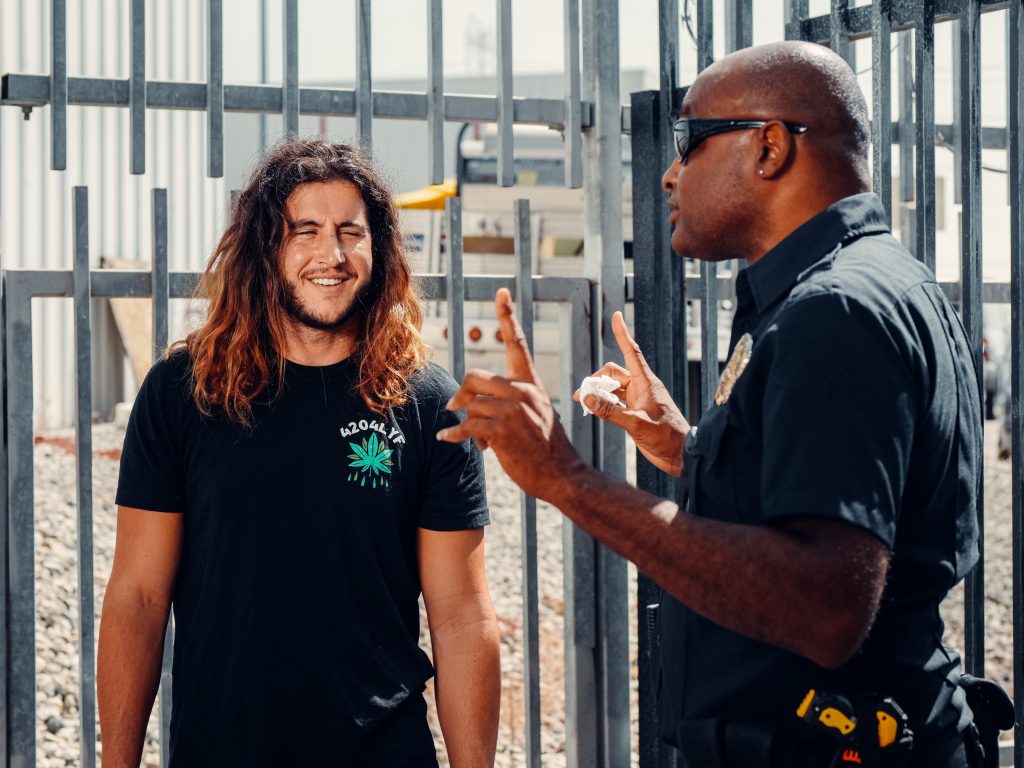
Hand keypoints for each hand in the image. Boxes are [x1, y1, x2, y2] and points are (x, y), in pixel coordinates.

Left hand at [437, 288, 587, 502]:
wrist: (562, 475)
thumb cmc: (546, 449)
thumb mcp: (534, 415)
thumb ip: (509, 402)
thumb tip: (472, 404)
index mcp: (531, 384)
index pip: (517, 343)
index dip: (508, 315)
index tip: (502, 291)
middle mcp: (523, 391)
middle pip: (476, 376)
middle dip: (462, 394)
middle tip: (455, 406)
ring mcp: (513, 410)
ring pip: (470, 405)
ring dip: (466, 423)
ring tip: (479, 439)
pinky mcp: (502, 429)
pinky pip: (465, 425)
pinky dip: (453, 434)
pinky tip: (447, 438)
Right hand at [572, 311, 688, 475]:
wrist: (680, 456)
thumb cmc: (666, 438)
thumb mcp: (636, 424)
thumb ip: (610, 411)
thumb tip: (587, 398)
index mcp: (647, 383)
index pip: (632, 352)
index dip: (623, 334)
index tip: (617, 316)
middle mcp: (641, 387)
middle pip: (613, 372)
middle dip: (596, 379)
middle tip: (582, 396)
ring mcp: (638, 399)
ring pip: (612, 387)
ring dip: (597, 393)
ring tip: (584, 405)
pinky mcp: (635, 411)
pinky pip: (614, 401)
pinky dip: (603, 404)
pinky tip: (594, 412)